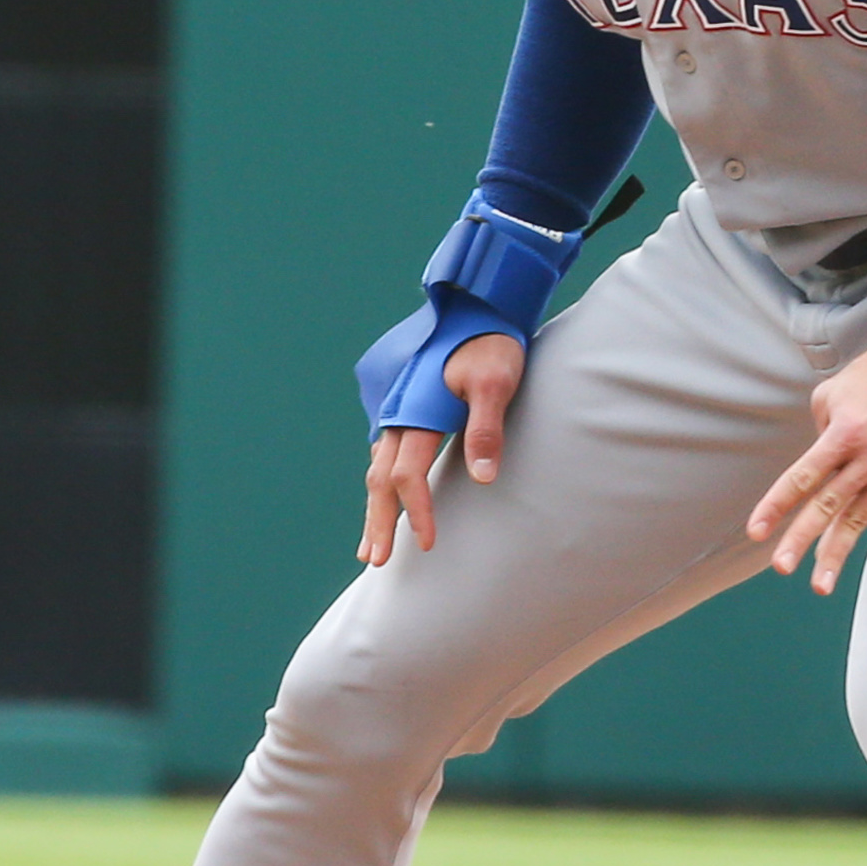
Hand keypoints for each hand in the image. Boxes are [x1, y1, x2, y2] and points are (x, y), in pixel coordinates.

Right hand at [360, 332, 524, 563]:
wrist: (478, 305)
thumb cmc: (492, 344)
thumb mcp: (496, 383)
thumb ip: (485, 430)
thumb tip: (482, 479)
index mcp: (416, 413)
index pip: (407, 476)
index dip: (416, 511)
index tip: (428, 543)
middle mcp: (399, 414)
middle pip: (380, 479)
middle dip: (378, 521)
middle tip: (374, 561)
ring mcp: (399, 409)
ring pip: (378, 466)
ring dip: (375, 506)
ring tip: (370, 542)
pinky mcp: (406, 404)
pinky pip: (385, 451)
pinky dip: (381, 481)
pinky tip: (383, 494)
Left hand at [748, 324, 866, 593]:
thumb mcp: (833, 394)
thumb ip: (819, 435)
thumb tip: (814, 469)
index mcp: (845, 432)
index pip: (802, 477)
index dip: (776, 506)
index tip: (756, 531)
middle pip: (828, 505)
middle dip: (802, 539)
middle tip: (780, 566)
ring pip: (858, 518)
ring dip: (836, 552)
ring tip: (819, 584)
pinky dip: (858, 523)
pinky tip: (841, 544)